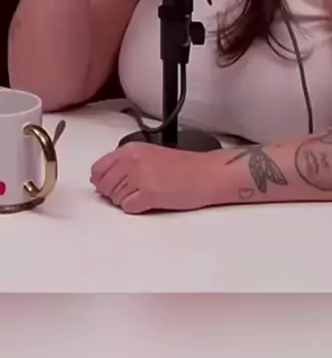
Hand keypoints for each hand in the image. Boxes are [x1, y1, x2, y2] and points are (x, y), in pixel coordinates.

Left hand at [90, 142, 220, 213]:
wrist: (206, 174)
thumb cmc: (184, 166)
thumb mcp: (149, 155)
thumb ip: (124, 163)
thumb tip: (102, 178)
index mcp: (131, 148)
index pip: (98, 168)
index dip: (102, 180)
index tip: (111, 184)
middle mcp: (132, 160)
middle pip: (104, 185)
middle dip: (114, 192)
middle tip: (134, 190)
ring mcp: (139, 177)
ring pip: (114, 198)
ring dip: (126, 200)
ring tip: (145, 193)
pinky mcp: (148, 194)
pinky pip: (128, 208)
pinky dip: (136, 208)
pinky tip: (150, 201)